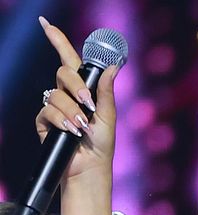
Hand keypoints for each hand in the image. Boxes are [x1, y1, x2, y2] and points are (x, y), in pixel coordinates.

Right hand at [34, 19, 118, 182]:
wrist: (90, 168)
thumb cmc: (102, 144)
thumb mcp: (108, 115)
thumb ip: (106, 91)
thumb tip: (114, 67)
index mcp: (83, 89)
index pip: (68, 60)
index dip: (58, 41)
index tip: (45, 23)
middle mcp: (66, 94)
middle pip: (63, 73)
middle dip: (76, 87)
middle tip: (89, 105)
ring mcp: (53, 107)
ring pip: (56, 95)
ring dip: (72, 111)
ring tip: (83, 128)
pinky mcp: (44, 121)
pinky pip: (48, 111)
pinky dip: (62, 121)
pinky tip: (72, 131)